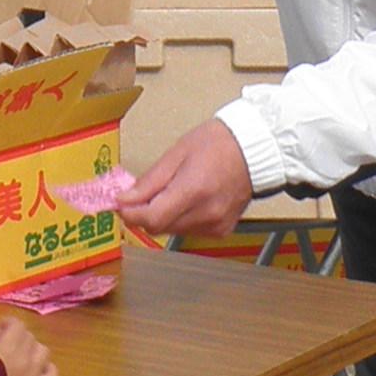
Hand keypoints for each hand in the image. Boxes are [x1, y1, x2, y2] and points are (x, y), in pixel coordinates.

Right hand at [0, 310, 59, 375]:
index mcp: (8, 347)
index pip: (18, 325)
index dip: (8, 323)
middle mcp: (25, 359)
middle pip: (30, 337)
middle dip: (18, 337)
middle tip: (5, 344)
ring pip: (43, 351)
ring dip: (33, 350)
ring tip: (21, 356)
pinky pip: (52, 374)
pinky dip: (46, 368)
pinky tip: (37, 370)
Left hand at [119, 118, 254, 244]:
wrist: (254, 149)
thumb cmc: (217, 143)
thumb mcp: (176, 154)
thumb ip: (149, 182)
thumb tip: (124, 199)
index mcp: (194, 190)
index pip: (151, 218)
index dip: (130, 214)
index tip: (120, 204)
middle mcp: (206, 213)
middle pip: (159, 227)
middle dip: (144, 213)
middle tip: (140, 194)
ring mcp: (216, 225)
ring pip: (172, 231)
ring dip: (162, 216)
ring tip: (171, 191)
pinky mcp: (221, 231)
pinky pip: (189, 231)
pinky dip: (180, 219)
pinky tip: (188, 200)